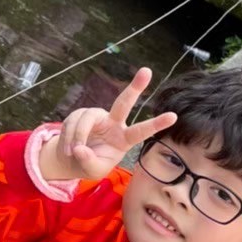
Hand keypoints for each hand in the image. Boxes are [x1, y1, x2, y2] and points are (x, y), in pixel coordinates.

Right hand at [42, 67, 178, 180]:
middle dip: (135, 87)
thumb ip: (89, 161)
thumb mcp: (92, 171)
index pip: (141, 131)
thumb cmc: (89, 165)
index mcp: (123, 139)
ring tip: (73, 152)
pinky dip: (68, 137)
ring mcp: (96, 117)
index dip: (156, 124)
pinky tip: (67, 148)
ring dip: (78, 136)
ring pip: (87, 119)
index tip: (174, 116)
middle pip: (124, 103)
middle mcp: (113, 123)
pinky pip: (72, 122)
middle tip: (147, 70)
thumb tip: (79, 149)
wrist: (70, 160)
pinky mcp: (80, 115)